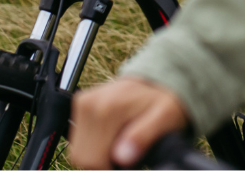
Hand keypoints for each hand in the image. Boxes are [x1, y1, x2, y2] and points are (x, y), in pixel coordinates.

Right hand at [69, 77, 188, 168]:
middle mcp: (90, 103)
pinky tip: (110, 136)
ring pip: (79, 151)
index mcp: (108, 109)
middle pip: (83, 157)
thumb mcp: (165, 117)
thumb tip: (122, 157)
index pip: (93, 160)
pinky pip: (79, 140)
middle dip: (102, 162)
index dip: (109, 168)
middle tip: (124, 153)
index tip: (125, 161)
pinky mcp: (80, 104)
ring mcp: (83, 102)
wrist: (154, 83)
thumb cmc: (162, 103)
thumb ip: (143, 136)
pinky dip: (93, 144)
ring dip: (96, 154)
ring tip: (118, 143)